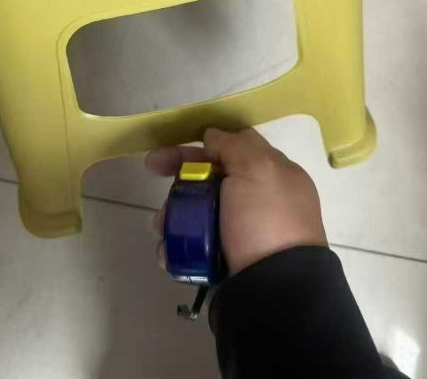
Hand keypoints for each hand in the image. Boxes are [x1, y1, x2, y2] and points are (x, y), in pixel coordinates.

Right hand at [146, 127, 326, 274]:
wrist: (275, 291)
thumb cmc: (266, 221)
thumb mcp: (257, 169)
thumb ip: (233, 145)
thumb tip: (213, 135)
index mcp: (274, 174)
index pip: (234, 146)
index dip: (200, 145)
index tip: (172, 151)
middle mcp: (261, 200)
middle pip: (212, 178)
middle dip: (180, 178)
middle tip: (151, 173)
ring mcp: (244, 232)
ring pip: (200, 211)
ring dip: (175, 213)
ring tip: (161, 227)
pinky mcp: (228, 260)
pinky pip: (198, 244)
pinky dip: (179, 244)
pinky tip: (168, 251)